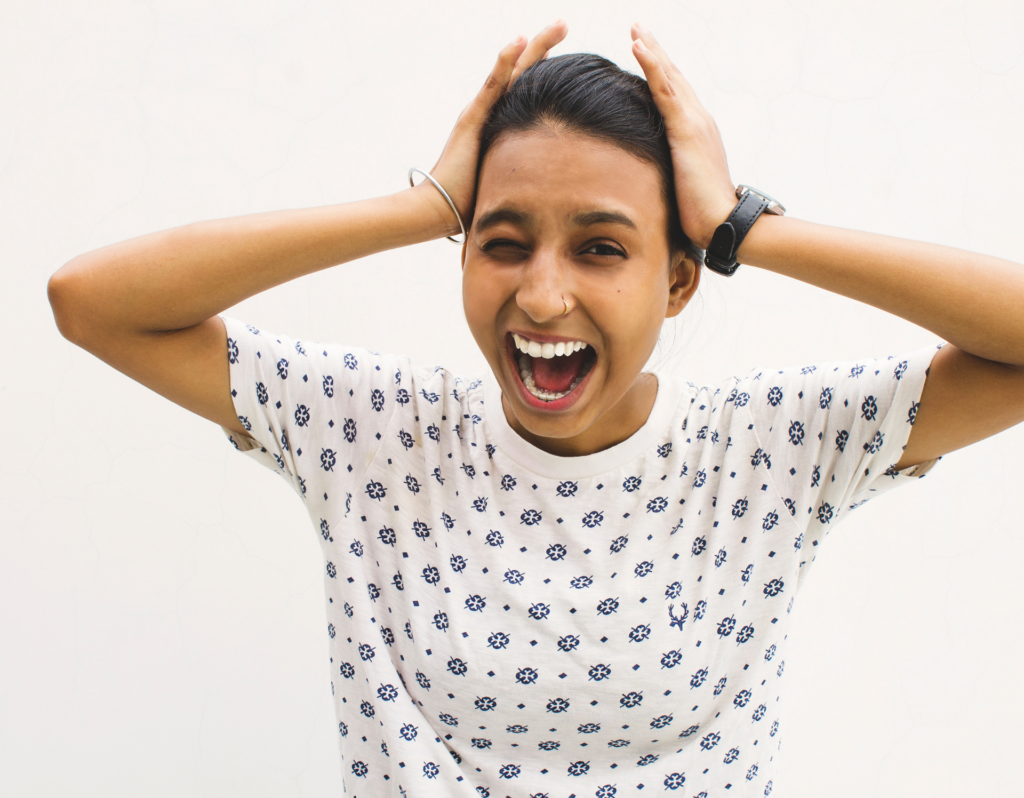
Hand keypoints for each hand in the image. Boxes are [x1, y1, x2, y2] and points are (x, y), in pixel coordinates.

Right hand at [422, 20, 568, 236]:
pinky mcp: (472, 120)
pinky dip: (505, 61)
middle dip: (545, 44)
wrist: (439, 209)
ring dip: (534, 45)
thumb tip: (553, 185)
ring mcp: (480, 112)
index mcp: (499, 122)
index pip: (526, 87)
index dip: (545, 66)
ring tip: (558, 24)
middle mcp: (489, 110)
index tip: (567, 49)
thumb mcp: (508, 180)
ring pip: (512, 70)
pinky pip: (493, 86)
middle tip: (564, 21)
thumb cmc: (471, 201)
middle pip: (523, 70)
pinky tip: (520, 40)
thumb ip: (525, 172)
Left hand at [630, 23, 736, 250]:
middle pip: (673, 78)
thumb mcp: (681, 187)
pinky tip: (639, 47)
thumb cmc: (702, 214)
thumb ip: (670, 174)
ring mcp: (695, 122)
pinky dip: (652, 66)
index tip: (644, 51)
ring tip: (636, 28)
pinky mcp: (687, 131)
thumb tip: (650, 179)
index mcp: (696, 132)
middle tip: (638, 27)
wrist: (723, 223)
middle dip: (656, 50)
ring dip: (652, 49)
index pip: (675, 95)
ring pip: (669, 77)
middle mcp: (699, 120)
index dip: (660, 71)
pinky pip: (665, 91)